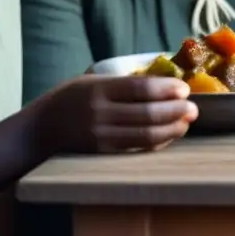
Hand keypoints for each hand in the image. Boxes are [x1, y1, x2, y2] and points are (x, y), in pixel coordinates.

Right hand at [37, 75, 197, 155]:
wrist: (40, 129)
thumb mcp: (93, 81)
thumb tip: (166, 83)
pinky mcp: (102, 154)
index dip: (167, 89)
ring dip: (173, 128)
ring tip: (187, 121)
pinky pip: (137, 149)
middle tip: (194, 108)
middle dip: (177, 110)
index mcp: (99, 89)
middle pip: (149, 113)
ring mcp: (101, 136)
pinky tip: (170, 134)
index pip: (141, 88)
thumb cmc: (72, 99)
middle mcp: (100, 113)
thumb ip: (124, 83)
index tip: (184, 89)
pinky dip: (159, 142)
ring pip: (146, 135)